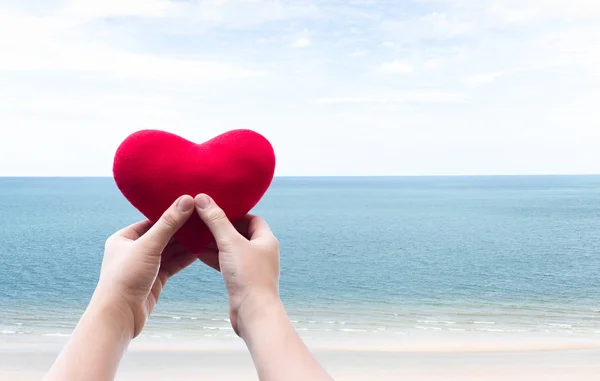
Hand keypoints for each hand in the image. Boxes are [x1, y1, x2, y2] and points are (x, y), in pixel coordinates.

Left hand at [94, 195, 196, 337]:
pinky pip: (172, 264)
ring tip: (205, 233)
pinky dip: (185, 258)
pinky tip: (199, 251)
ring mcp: (144, 266)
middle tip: (202, 218)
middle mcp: (133, 250)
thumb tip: (186, 199)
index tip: (190, 205)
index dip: (171, 213)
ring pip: (169, 251)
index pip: (151, 220)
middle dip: (181, 229)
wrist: (119, 316)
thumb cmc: (125, 278)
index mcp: (123, 238)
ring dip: (186, 244)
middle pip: (162, 235)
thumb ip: (169, 223)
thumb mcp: (148, 246)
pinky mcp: (154, 280)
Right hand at [194, 194, 279, 335]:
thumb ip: (216, 220)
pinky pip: (226, 263)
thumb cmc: (248, 276)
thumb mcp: (230, 243)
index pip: (252, 219)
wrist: (253, 313)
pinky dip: (213, 257)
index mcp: (266, 239)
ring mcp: (252, 267)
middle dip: (221, 227)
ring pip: (231, 249)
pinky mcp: (242, 281)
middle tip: (201, 220)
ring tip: (195, 234)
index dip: (235, 213)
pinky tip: (197, 253)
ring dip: (214, 243)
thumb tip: (203, 198)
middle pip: (239, 233)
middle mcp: (262, 252)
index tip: (216, 209)